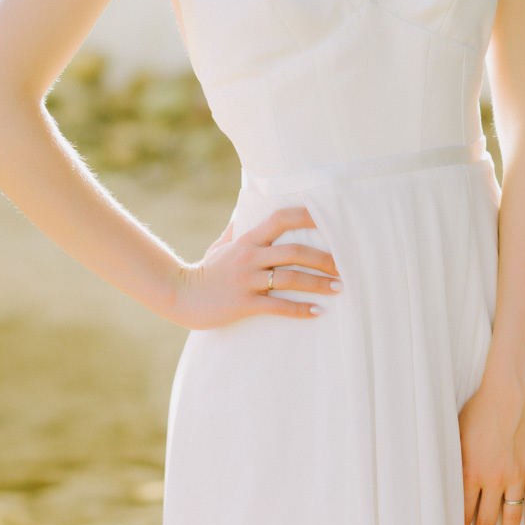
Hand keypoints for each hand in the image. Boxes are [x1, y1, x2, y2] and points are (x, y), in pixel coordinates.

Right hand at [171, 205, 341, 329]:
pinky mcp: (244, 304)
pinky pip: (278, 307)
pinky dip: (300, 310)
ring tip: (339, 287)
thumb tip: (244, 212)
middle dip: (322, 258)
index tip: (328, 219)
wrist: (181, 296)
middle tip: (343, 265)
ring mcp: (247, 281)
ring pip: (290, 279)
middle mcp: (250, 256)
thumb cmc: (206, 271)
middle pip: (294, 252)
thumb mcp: (220, 246)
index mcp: (248, 239)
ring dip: (317, 283)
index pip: (280, 219)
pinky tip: (318, 312)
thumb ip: (236, 229)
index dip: (305, 216)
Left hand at [459, 369, 524, 524]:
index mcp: (472, 471)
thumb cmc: (479, 408)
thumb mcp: (458, 434)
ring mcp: (517, 474)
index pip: (464, 511)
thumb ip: (456, 461)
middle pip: (487, 520)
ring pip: (512, 516)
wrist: (508, 391)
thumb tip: (448, 481)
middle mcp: (494, 478)